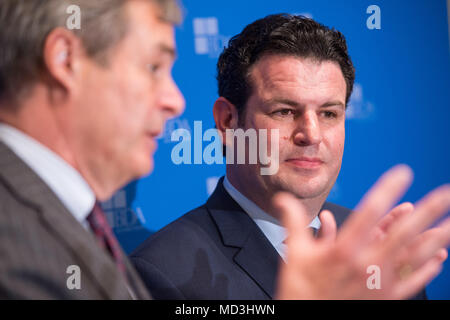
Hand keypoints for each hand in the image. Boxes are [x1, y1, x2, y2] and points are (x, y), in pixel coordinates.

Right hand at [274, 165, 449, 298]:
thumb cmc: (301, 290)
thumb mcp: (295, 253)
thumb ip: (293, 222)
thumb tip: (283, 199)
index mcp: (343, 249)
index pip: (370, 212)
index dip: (388, 189)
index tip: (403, 173)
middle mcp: (366, 263)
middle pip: (403, 232)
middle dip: (428, 211)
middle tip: (447, 193)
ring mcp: (379, 282)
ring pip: (414, 256)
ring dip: (436, 238)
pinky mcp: (385, 298)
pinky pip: (412, 282)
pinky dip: (428, 269)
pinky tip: (440, 259)